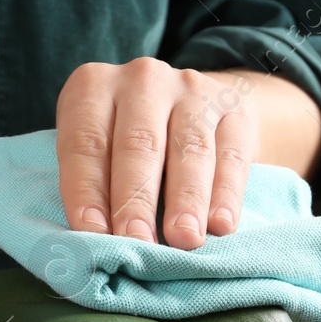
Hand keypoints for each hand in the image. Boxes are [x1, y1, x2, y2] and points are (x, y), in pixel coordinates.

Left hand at [56, 58, 259, 250]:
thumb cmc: (130, 146)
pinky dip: (226, 195)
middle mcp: (142, 80)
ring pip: (189, 149)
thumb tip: (95, 240)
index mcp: (93, 86)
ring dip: (186, 200)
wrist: (194, 110)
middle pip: (138, 145)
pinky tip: (221, 226)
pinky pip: (231, 155)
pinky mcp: (234, 108)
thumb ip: (94, 184)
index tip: (93, 233)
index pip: (85, 143)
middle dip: (137, 200)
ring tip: (184, 240)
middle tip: (137, 241)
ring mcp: (191, 89)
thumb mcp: (100, 151)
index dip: (87, 190)